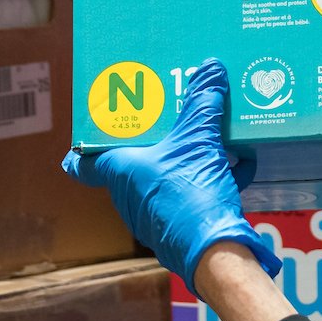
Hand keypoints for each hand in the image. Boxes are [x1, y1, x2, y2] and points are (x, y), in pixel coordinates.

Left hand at [62, 59, 280, 286]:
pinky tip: (240, 166)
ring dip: (185, 159)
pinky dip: (207, 180)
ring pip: (163, 178)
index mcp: (120, 169)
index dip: (81, 147)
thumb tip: (210, 67)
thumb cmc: (191, 193)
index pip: (81, 163)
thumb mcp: (199, 139)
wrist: (215, 253)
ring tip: (212, 137)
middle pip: (131, 162)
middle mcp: (128, 194)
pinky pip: (188, 195)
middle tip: (169, 116)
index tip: (90, 132)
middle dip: (153, 141)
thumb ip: (202, 103)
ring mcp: (151, 215)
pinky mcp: (177, 228)